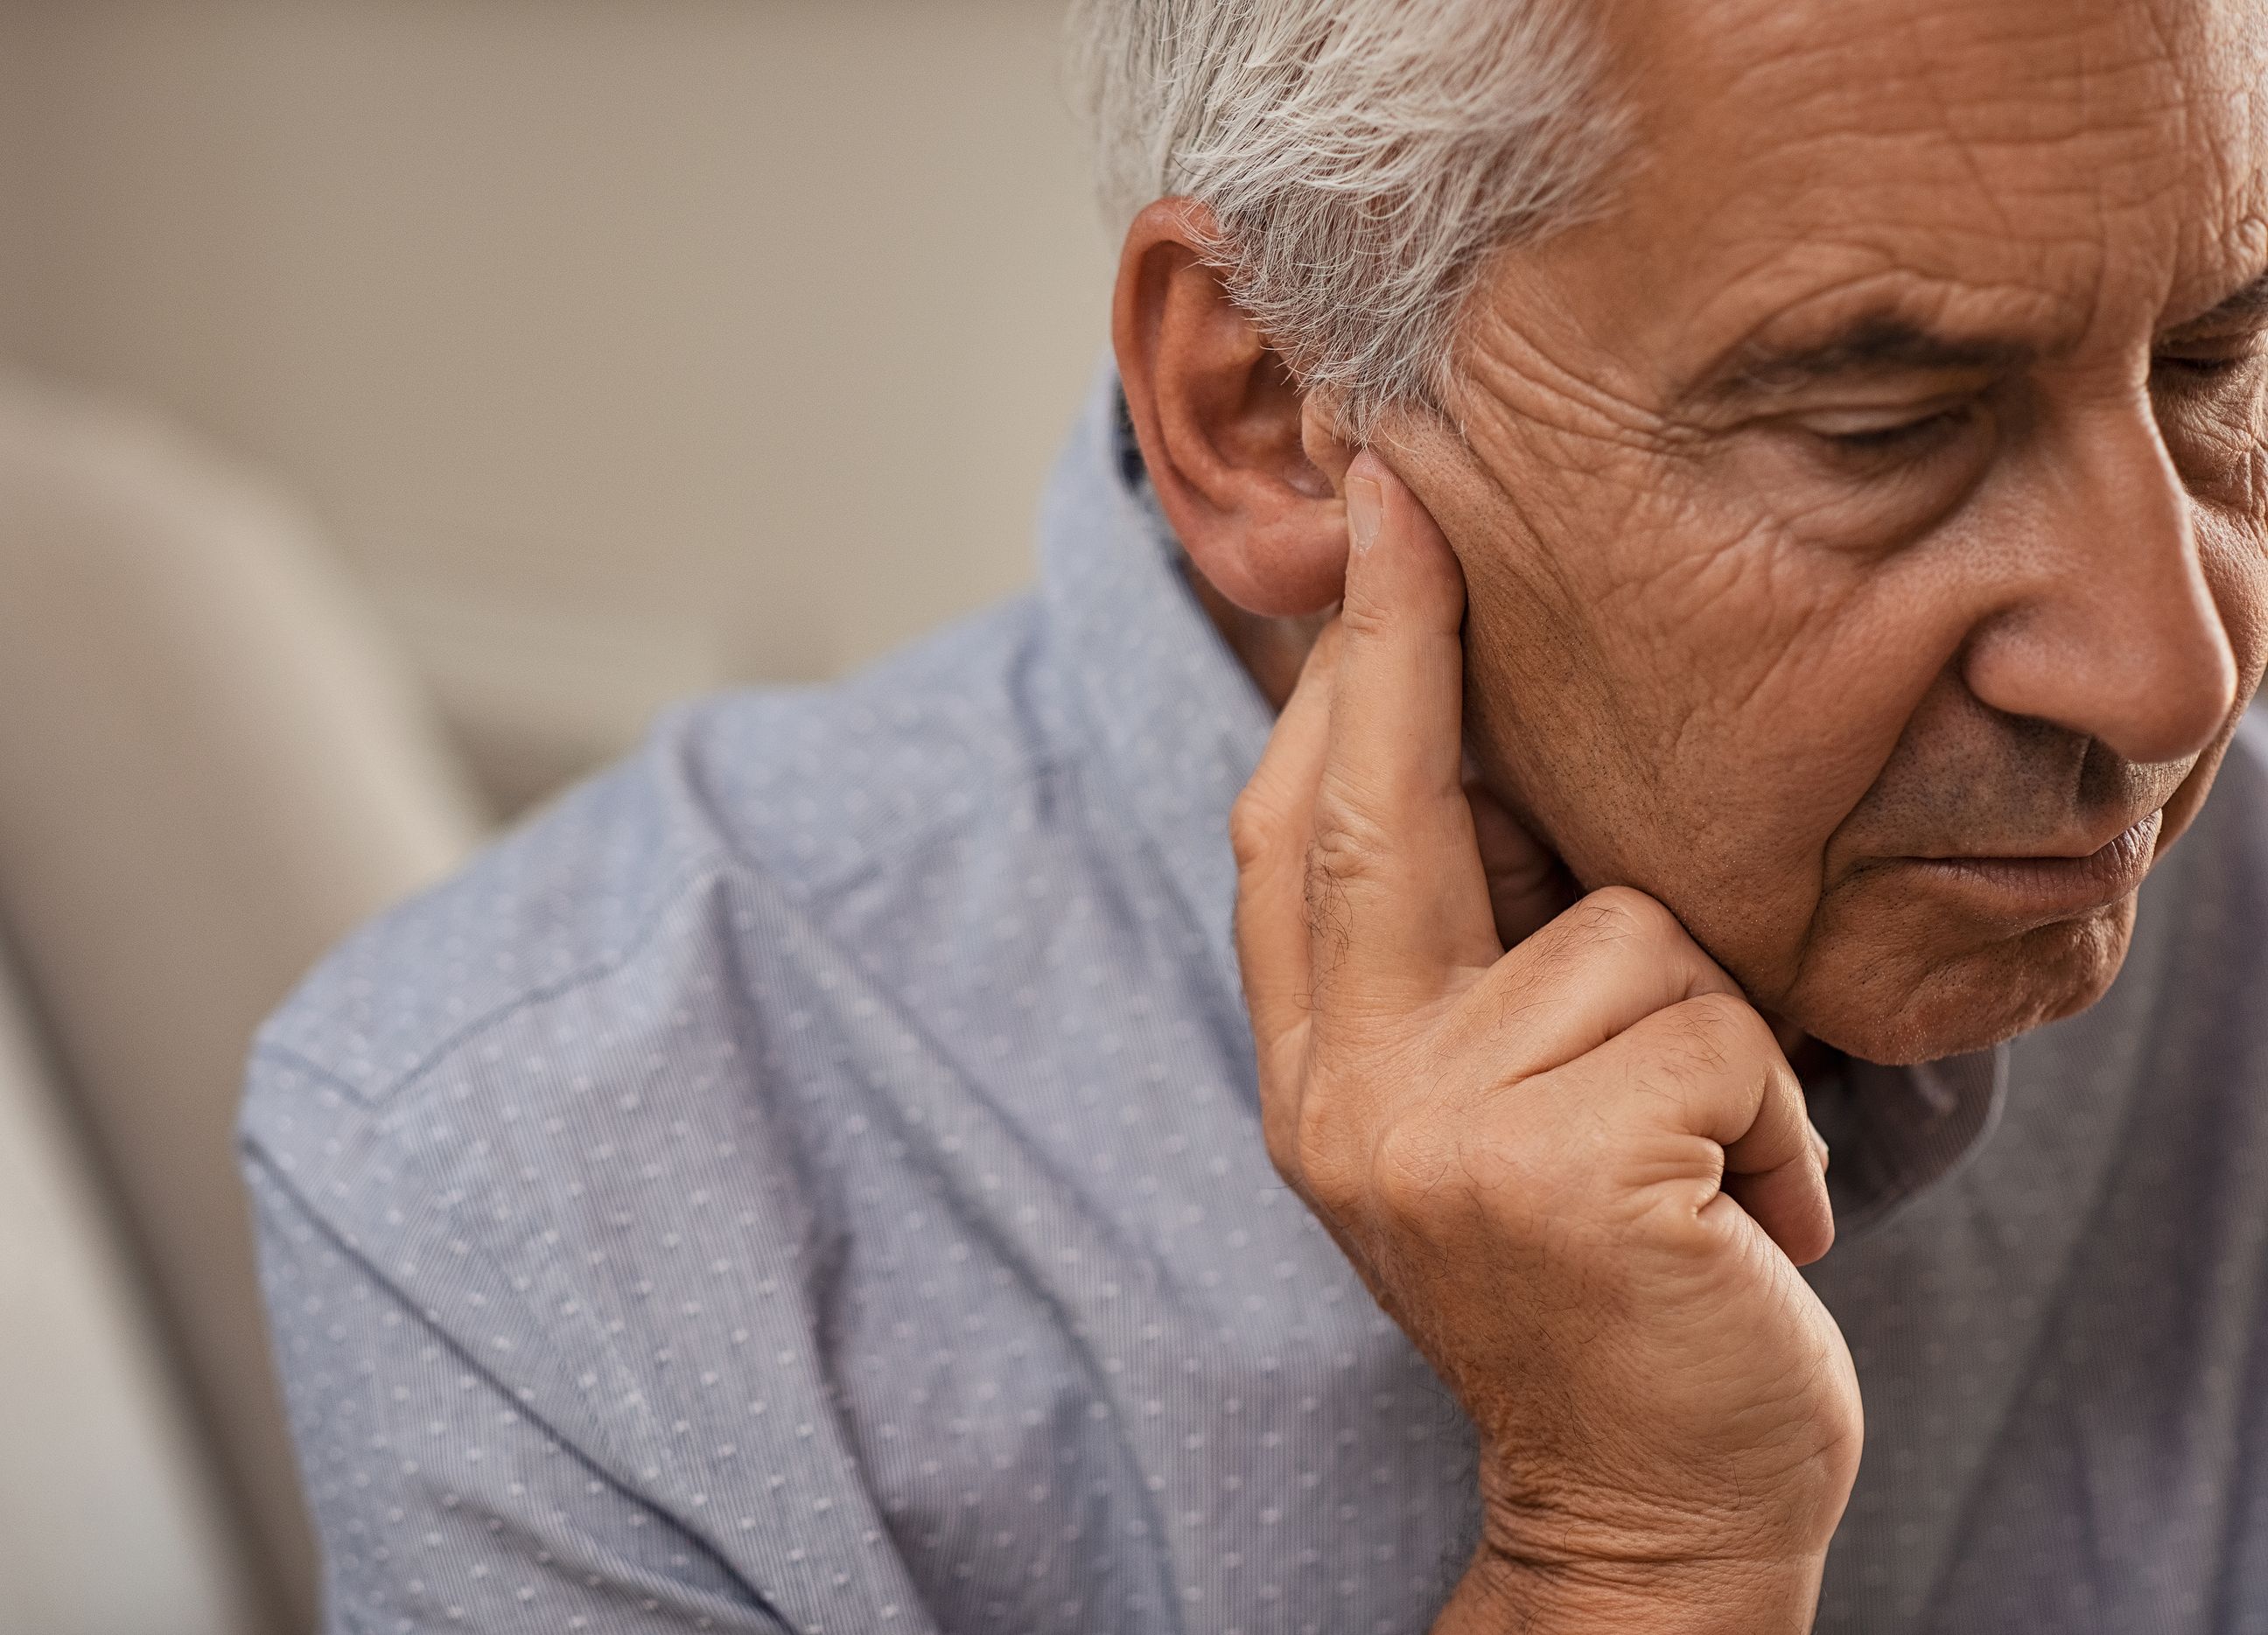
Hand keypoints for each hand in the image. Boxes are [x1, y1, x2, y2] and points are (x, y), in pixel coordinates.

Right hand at [1230, 453, 1858, 1631]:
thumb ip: (1454, 963)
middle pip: (1373, 811)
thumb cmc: (1598, 1276)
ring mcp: (1435, 1138)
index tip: (1378, 526)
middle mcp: (1343, 1096)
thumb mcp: (1484, 1115)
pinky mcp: (1564, 1178)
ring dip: (1713, 1031)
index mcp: (1314, 1071)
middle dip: (1405, 636)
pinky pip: (1720, 1037)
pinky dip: (1777, 1116)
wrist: (1644, 1500)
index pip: (1295, 836)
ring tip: (1704, 1155)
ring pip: (1625, 933)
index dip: (1336, 676)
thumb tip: (1466, 742)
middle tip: (1418, 489)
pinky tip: (1751, 1219)